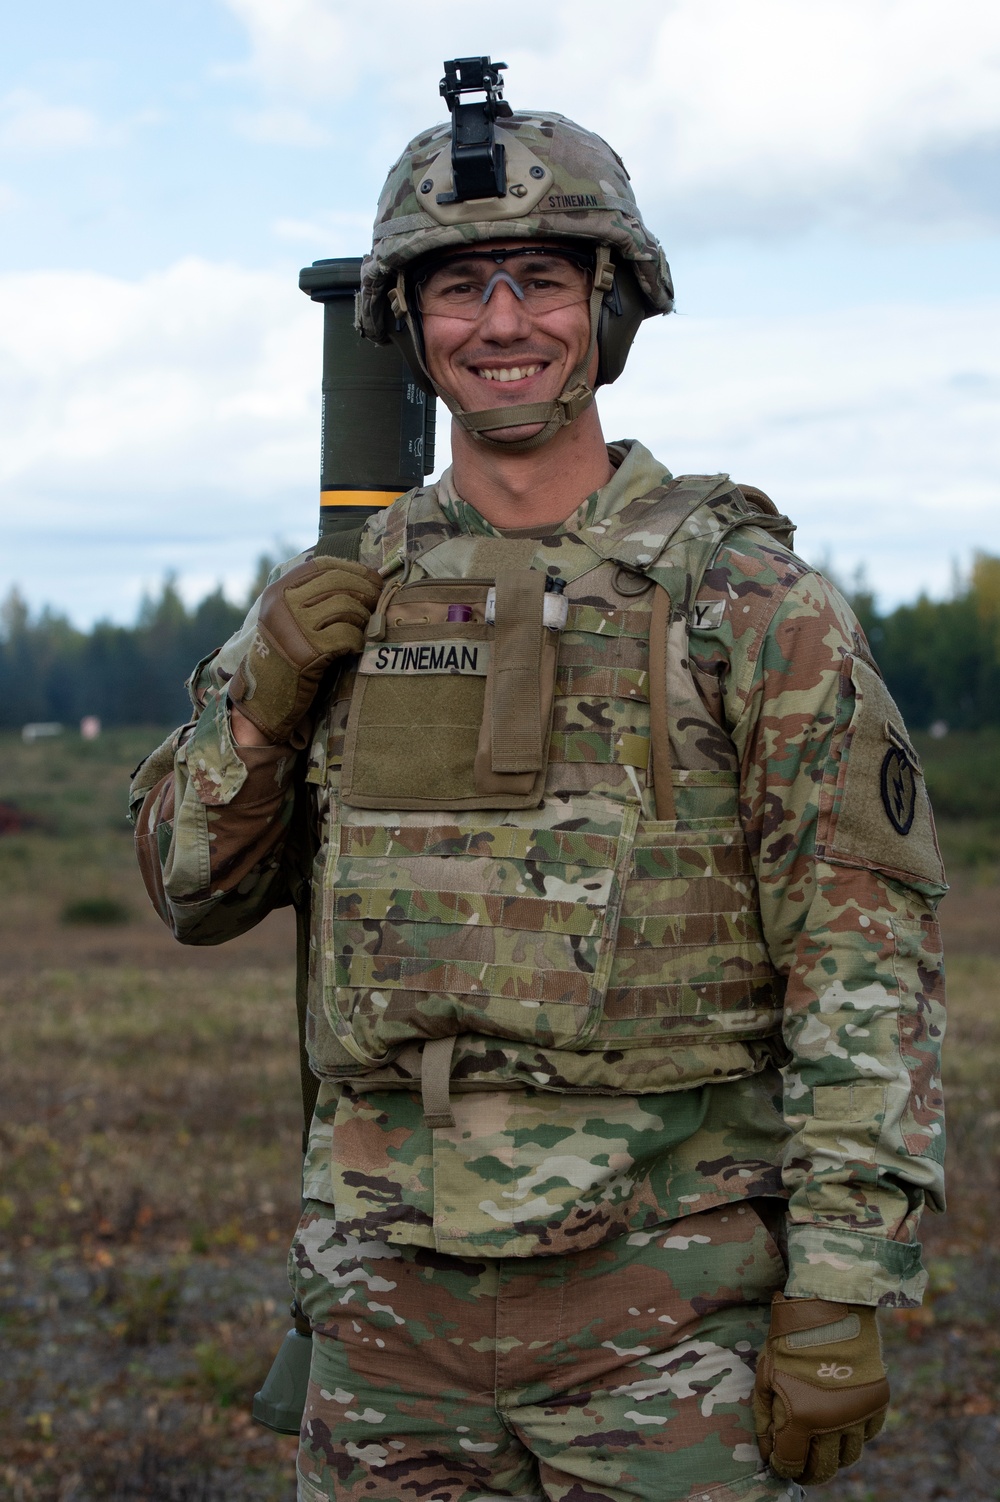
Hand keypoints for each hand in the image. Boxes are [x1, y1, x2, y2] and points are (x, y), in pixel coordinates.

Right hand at [228, 556, 381, 743]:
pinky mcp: (308, 652)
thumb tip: (361, 576)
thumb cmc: (284, 655)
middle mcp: (283, 604)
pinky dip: (357, 640)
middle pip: (338, 582)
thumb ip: (311, 596)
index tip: (372, 577)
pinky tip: (354, 647)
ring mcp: (295, 627)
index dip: (353, 569)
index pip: (322, 566)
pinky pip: (347, 635)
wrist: (264, 696)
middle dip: (365, 589)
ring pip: (346, 606)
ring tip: (364, 626)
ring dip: (363, 616)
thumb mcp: (287, 617)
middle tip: (378, 600)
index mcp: (278, 591)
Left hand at [753, 1293, 889, 1484]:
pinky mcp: (877, 1401)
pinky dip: (855, 1435)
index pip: (792, 1463)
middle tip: (802, 1467)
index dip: (784, 1468)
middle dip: (810, 1472)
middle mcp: (832, 1423)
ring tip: (822, 1446)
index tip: (782, 1463)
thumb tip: (769, 1450)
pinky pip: (868, 1435)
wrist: (828, 1305)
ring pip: (849, 1457)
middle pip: (824, 1469)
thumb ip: (765, 1416)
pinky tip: (842, 1423)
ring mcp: (858, 1414)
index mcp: (800, 1417)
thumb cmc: (790, 1338)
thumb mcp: (766, 1373)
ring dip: (834, 1456)